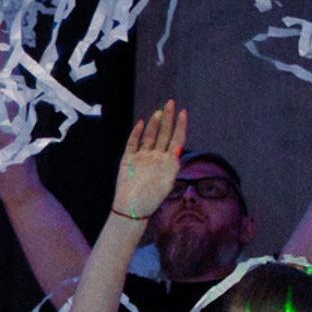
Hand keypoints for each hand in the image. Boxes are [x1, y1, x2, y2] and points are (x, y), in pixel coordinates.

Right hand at [112, 102, 186, 222]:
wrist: (132, 209)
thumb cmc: (151, 199)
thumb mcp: (167, 182)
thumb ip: (173, 164)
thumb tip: (178, 148)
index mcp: (168, 163)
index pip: (177, 139)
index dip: (180, 125)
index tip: (183, 112)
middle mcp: (156, 158)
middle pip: (164, 134)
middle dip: (167, 119)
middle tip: (170, 103)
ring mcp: (142, 157)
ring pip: (149, 136)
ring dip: (154, 124)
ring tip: (158, 112)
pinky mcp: (128, 160)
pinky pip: (133, 143)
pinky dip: (137, 133)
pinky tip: (141, 123)